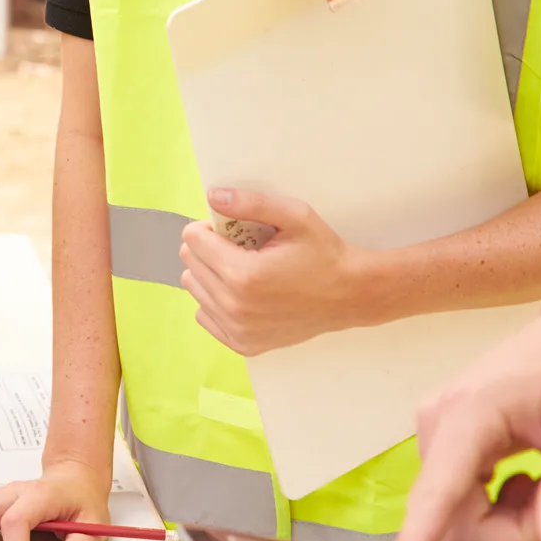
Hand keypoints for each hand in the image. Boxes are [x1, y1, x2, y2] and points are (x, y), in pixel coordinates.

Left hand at [178, 188, 371, 354]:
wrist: (350, 296)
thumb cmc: (324, 254)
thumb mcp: (295, 216)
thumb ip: (251, 203)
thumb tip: (213, 196)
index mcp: (243, 274)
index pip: (192, 240)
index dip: (210, 228)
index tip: (233, 230)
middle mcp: (235, 306)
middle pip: (190, 263)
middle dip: (209, 249)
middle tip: (242, 248)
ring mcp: (238, 329)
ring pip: (194, 289)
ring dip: (211, 274)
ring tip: (245, 270)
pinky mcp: (243, 344)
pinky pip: (204, 315)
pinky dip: (216, 301)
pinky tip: (243, 293)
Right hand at [375, 288, 540, 540]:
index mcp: (469, 417)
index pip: (437, 497)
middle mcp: (437, 424)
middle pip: (456, 520)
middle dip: (510, 532)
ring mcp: (435, 430)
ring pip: (458, 514)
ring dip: (507, 519)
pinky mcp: (442, 438)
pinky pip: (459, 498)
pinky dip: (497, 503)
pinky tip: (524, 474)